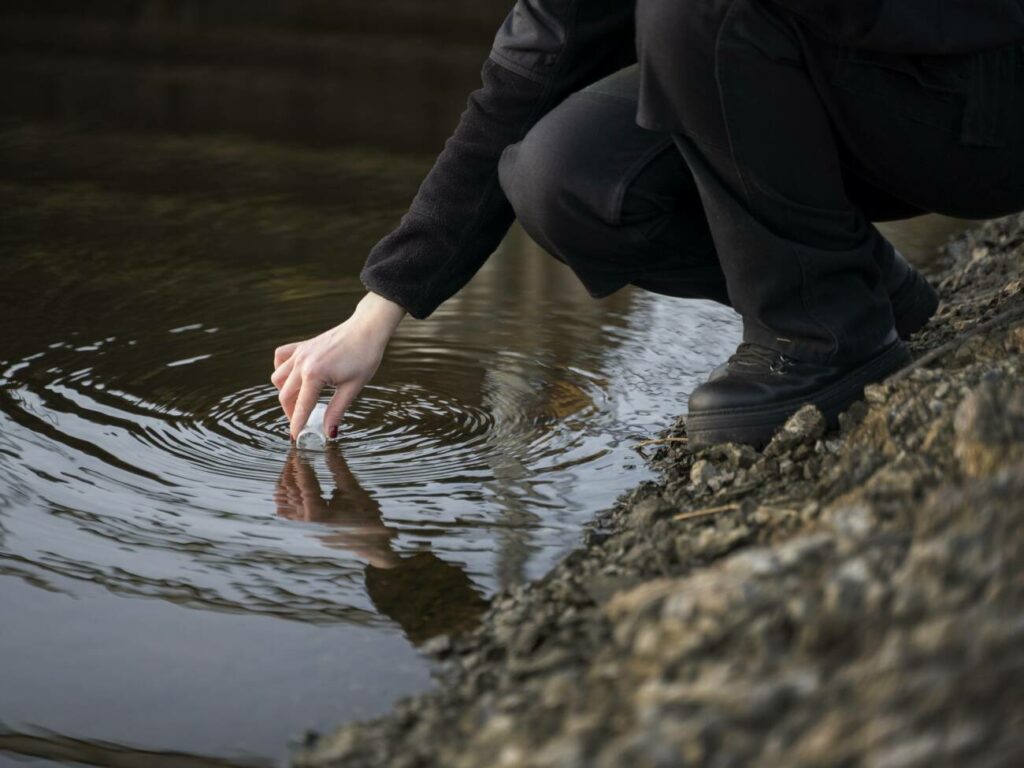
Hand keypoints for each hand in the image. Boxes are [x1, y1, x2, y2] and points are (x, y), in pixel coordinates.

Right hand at [271, 292, 404, 439]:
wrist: (367, 328)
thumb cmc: (364, 356)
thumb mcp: (352, 387)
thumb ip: (336, 410)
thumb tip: (329, 433)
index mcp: (314, 374)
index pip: (301, 407)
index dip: (297, 425)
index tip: (296, 438)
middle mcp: (302, 363)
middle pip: (285, 395)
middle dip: (291, 412)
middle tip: (302, 422)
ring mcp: (300, 352)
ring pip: (278, 378)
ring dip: (285, 393)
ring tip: (300, 402)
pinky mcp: (302, 345)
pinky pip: (281, 358)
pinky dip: (282, 369)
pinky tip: (293, 376)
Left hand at [274, 448, 400, 566]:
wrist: (371, 542)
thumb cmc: (366, 517)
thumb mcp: (353, 489)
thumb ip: (338, 467)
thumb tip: (329, 446)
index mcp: (318, 514)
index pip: (304, 482)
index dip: (301, 462)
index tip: (300, 447)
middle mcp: (306, 522)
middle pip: (290, 490)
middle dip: (292, 468)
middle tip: (296, 451)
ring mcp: (304, 527)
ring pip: (284, 500)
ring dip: (287, 481)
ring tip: (294, 463)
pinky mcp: (305, 528)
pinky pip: (286, 511)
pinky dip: (286, 495)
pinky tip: (293, 482)